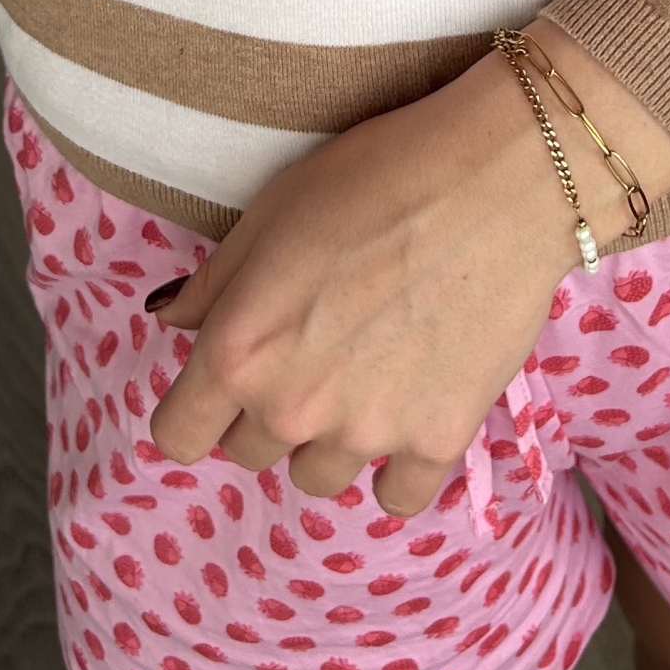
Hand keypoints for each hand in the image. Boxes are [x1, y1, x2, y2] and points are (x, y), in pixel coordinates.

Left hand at [146, 22, 669, 515]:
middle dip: (266, 409)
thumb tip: (170, 321)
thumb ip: (212, 282)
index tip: (221, 382)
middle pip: (249, 453)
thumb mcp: (271, 209)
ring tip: (368, 368)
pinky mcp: (438, 441)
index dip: (194, 407)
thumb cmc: (377, 174)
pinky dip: (397, 462)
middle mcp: (293, 408)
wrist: (498, 180)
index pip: (177, 436)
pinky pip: (396, 494)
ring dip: (329, 436)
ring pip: (319, 475)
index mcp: (240, 351)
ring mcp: (368, 433)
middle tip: (312, 347)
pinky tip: (411, 405)